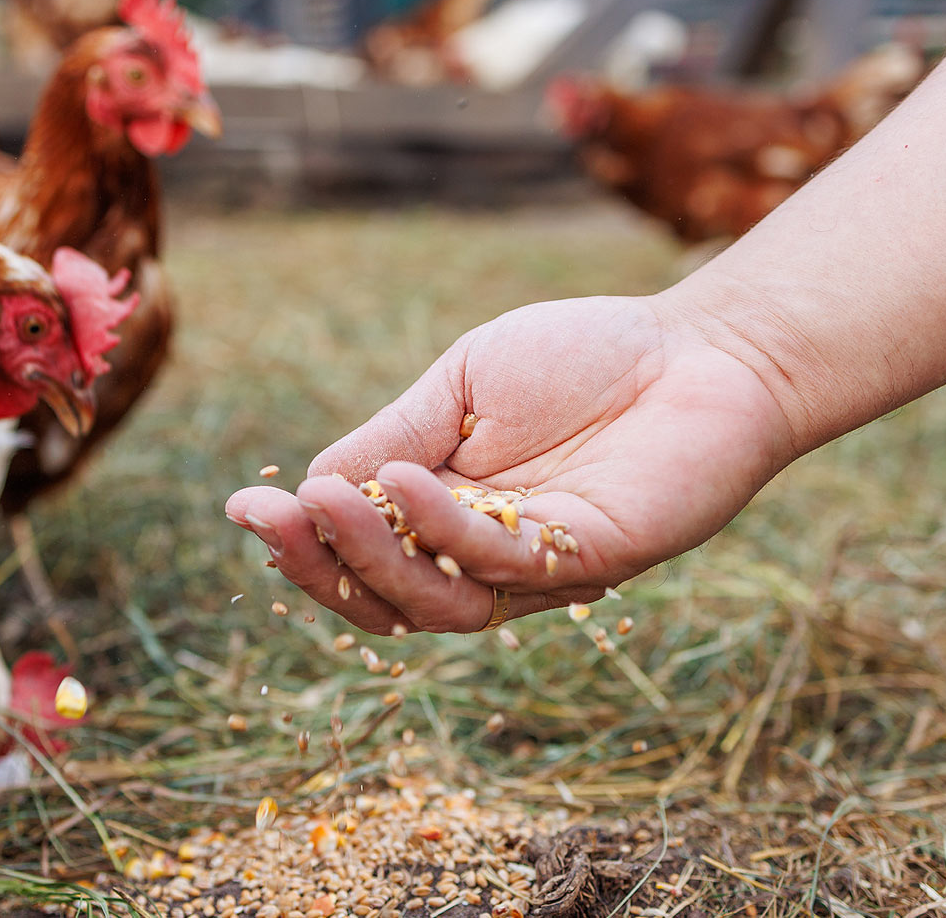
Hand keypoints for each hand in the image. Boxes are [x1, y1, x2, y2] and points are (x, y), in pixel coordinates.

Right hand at [226, 294, 793, 633]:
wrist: (698, 346)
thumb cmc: (580, 358)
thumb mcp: (458, 385)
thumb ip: (390, 435)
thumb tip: (303, 484)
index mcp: (446, 518)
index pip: (361, 555)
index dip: (302, 543)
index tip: (246, 507)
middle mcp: (484, 557)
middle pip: (386, 596)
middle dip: (319, 565)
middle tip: (270, 518)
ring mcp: (538, 567)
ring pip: (435, 599)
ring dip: (367, 557)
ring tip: (315, 503)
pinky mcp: (592, 560)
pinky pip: (502, 561)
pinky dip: (443, 528)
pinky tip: (401, 481)